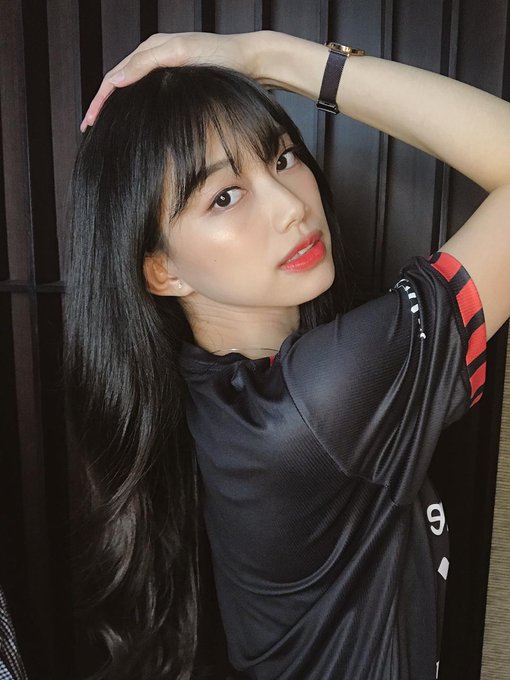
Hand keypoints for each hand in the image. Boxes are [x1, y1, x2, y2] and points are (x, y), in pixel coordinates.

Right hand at [80, 31, 262, 131]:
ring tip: (106, 128)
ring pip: (133, 91)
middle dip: (102, 106)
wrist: (250, 60)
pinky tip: (136, 122)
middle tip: (90, 129)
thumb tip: (113, 80)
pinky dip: (137, 108)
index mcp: (150, 49)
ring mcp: (166, 69)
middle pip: (119, 83)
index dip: (99, 101)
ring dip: (117, 108)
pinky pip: (149, 95)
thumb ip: (145, 64)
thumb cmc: (218, 56)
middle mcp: (154, 57)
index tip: (88, 123)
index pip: (114, 77)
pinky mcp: (178, 82)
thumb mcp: (178, 53)